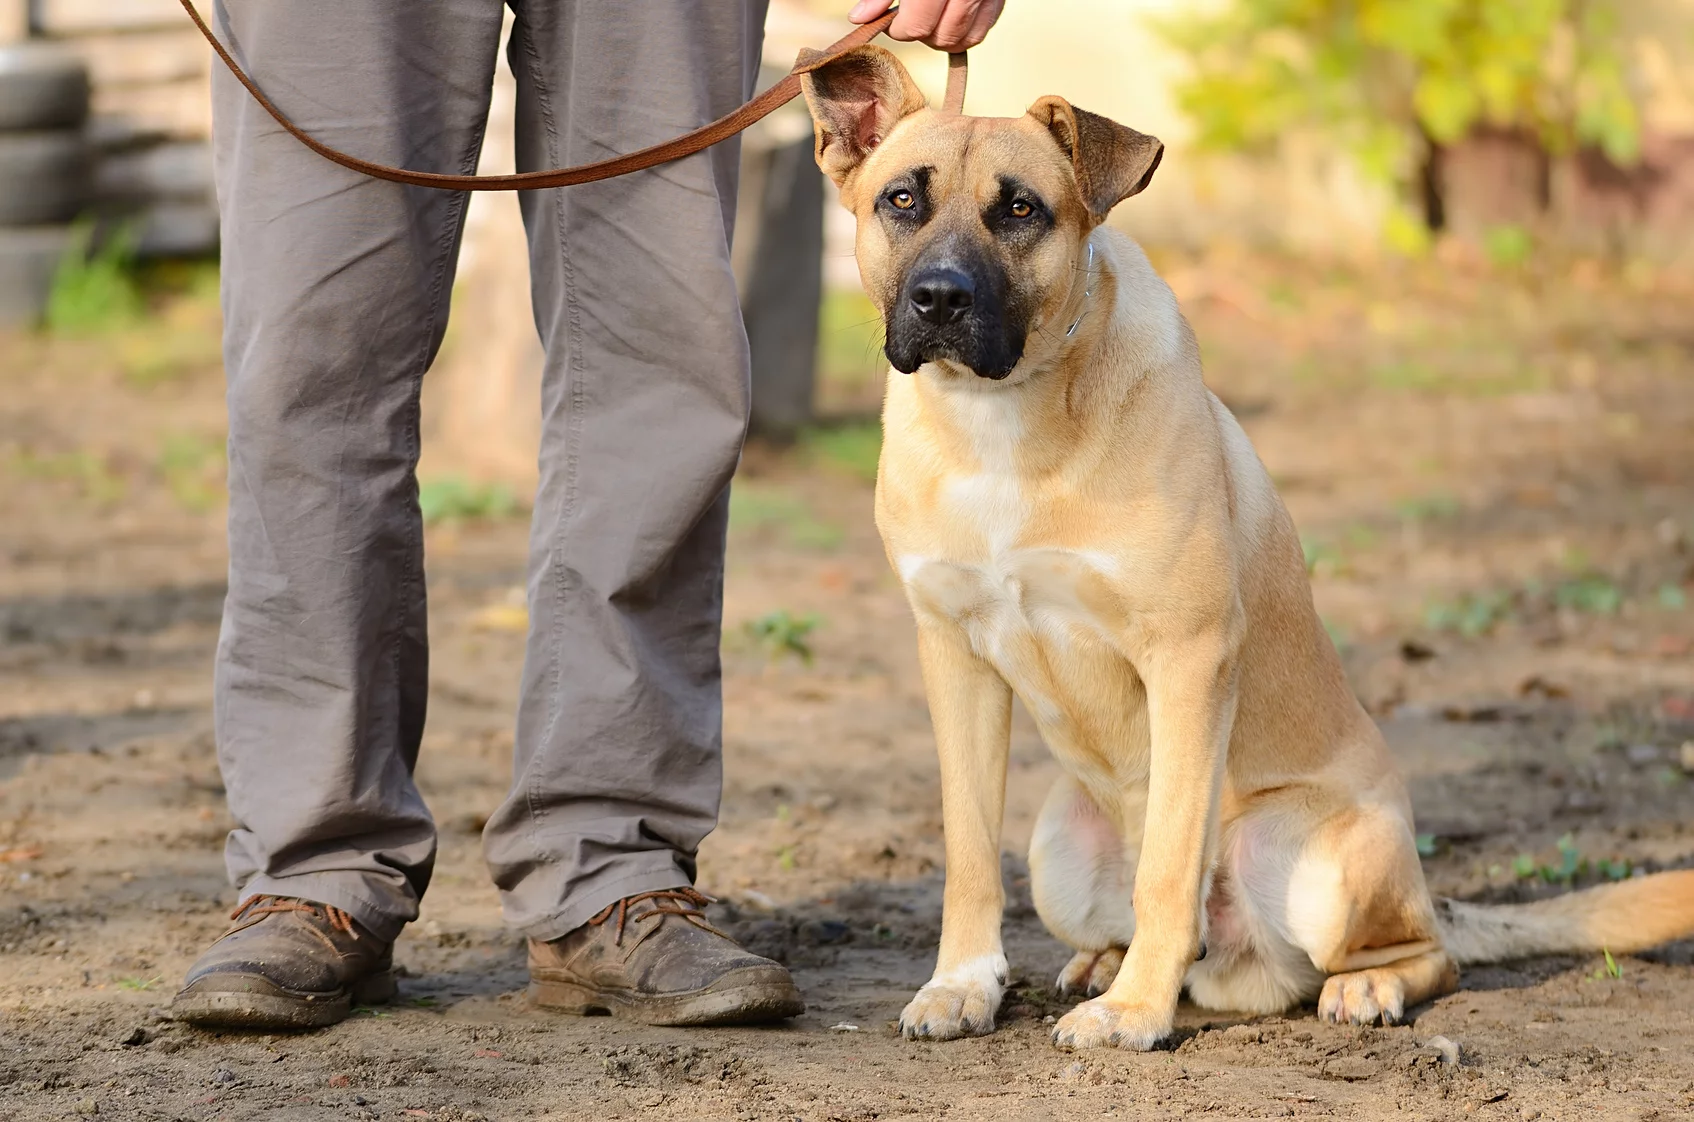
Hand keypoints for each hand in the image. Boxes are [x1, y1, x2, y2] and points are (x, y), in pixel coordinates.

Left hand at [848, 0, 1004, 50]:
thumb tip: (861, 18)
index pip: (917, 26)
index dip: (899, 29)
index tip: (892, 20)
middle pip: (943, 37)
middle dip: (922, 34)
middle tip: (910, 17)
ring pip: (966, 39)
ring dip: (943, 36)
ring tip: (930, 17)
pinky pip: (984, 28)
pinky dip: (966, 29)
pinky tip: (950, 14)